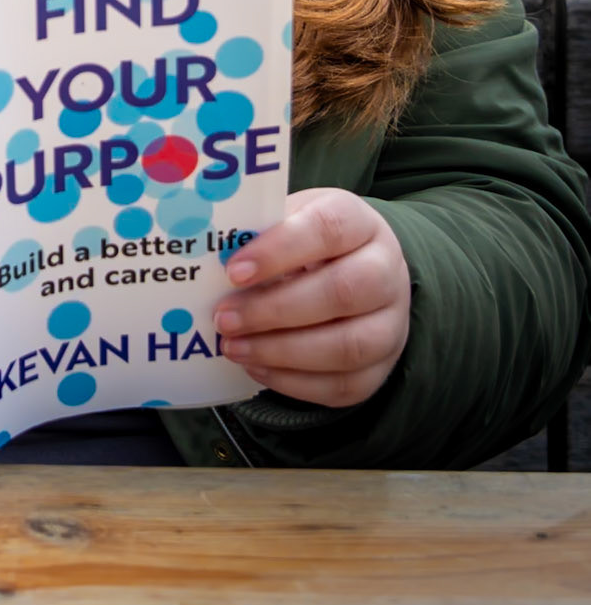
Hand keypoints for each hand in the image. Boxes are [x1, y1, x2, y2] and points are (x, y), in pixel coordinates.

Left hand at [212, 188, 411, 409]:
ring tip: (233, 346)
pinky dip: (294, 381)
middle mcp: (386, 272)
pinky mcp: (381, 369)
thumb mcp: (290, 219)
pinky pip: (343, 385)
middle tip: (224, 318)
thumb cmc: (310, 241)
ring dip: (282, 351)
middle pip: (342, 292)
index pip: (327, 229)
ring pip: (347, 346)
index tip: (234, 271)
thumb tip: (212, 254)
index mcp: (360, 223)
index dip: (279, 251)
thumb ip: (260, 231)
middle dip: (274, 310)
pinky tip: (256, 366)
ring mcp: (391, 324)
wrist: (361, 271)